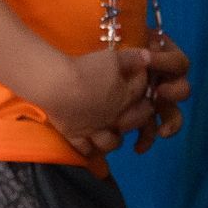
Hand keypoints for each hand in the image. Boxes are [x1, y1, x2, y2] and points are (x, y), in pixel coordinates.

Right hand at [39, 47, 154, 154]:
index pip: (141, 91)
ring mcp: (95, 131)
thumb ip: (131, 58)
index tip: (139, 75)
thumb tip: (149, 57)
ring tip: (113, 133)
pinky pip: (86, 150)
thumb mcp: (111, 58)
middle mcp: (114, 119)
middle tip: (135, 109)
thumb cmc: (86, 69)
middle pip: (134, 122)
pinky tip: (89, 146)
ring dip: (114, 140)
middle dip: (139, 116)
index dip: (142, 82)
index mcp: (125, 98)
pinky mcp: (76, 137)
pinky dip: (89, 150)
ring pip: (112, 143)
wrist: (58, 86)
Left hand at [77, 33, 192, 155]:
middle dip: (175, 92)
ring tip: (162, 131)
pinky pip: (149, 131)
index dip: (166, 61)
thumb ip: (131, 53)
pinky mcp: (139, 119)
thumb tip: (144, 54)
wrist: (75, 82)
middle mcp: (162, 81)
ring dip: (170, 123)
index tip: (148, 59)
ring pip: (172, 115)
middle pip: (182, 89)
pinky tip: (137, 147)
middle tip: (160, 92)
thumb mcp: (115, 50)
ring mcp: (153, 102)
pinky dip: (146, 139)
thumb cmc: (98, 58)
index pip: (177, 62)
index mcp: (160, 60)